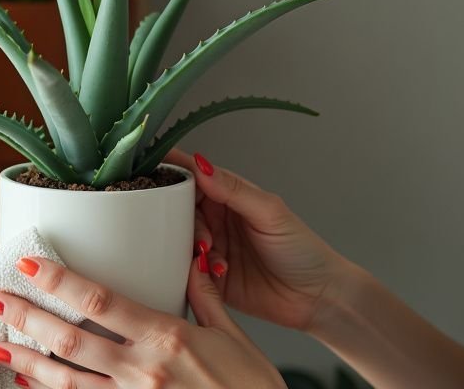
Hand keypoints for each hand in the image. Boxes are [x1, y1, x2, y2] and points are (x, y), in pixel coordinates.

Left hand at [0, 254, 284, 387]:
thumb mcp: (235, 337)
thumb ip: (205, 298)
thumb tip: (190, 260)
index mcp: (168, 338)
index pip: (101, 301)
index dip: (60, 281)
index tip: (31, 265)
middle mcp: (144, 371)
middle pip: (71, 340)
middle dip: (28, 318)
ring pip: (68, 382)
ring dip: (28, 363)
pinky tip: (30, 387)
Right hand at [164, 149, 352, 333]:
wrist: (315, 297)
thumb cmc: (301, 250)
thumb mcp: (270, 213)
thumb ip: (234, 190)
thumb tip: (201, 165)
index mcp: (230, 196)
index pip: (194, 177)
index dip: (171, 172)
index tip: (147, 170)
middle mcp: (217, 220)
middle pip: (179, 209)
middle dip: (180, 219)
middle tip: (201, 234)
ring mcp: (211, 249)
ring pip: (180, 240)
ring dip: (191, 247)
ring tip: (212, 256)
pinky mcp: (209, 279)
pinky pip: (185, 271)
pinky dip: (193, 271)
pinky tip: (213, 273)